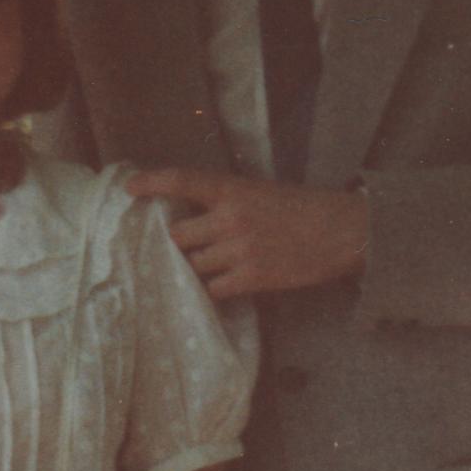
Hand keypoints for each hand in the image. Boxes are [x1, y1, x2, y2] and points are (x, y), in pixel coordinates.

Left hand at [127, 167, 367, 298]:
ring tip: (206, 268)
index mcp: (232, 189)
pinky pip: (214, 289)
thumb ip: (227, 201)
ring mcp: (239, 250)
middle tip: (182, 248)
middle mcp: (230, 218)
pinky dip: (212, 289)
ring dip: (195, 268)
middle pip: (178, 235)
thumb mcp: (261, 192)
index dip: (151, 182)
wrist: (342, 231)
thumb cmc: (303, 209)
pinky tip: (220, 287)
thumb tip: (192, 215)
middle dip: (178, 244)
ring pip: (194, 265)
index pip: (182, 180)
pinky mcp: (252, 278)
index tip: (129, 188)